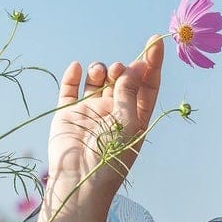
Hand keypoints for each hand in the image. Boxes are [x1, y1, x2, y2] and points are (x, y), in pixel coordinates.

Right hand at [45, 35, 164, 208]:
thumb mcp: (129, 123)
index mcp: (136, 117)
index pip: (147, 85)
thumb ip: (130, 93)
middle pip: (122, 79)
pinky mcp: (67, 114)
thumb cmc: (111, 157)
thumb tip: (133, 67)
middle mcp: (114, 112)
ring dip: (100, 70)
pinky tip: (78, 68)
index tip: (154, 41)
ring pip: (97, 80)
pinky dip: (73, 76)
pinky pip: (70, 89)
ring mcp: (90, 112)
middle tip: (118, 70)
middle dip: (122, 69)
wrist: (78, 180)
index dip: (151, 63)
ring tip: (99, 72)